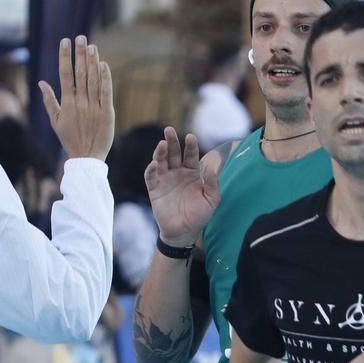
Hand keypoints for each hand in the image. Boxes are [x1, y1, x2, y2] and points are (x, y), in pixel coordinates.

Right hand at [38, 36, 117, 162]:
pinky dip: (105, 79)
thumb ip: (49, 100)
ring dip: (92, 62)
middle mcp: (80, 102)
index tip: (65, 42)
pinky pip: (106, 92)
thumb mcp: (55, 121)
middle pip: (80, 73)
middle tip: (80, 37)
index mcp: (67, 103)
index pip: (65, 75)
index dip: (65, 57)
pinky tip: (104, 65)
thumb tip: (40, 82)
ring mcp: (94, 107)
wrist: (86, 158)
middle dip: (80, 54)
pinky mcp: (107, 113)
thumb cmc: (70, 139)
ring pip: (93, 80)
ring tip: (92, 46)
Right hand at [144, 127, 220, 246]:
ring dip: (160, 152)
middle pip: (174, 153)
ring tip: (162, 144)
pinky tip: (154, 164)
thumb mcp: (211, 199)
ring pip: (161, 161)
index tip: (190, 137)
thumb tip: (212, 166)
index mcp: (192, 173)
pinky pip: (151, 177)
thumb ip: (212, 183)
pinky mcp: (155, 189)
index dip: (190, 146)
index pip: (190, 155)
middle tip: (169, 130)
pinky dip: (151, 169)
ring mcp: (165, 180)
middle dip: (172, 141)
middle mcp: (178, 173)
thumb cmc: (199, 216)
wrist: (184, 232)